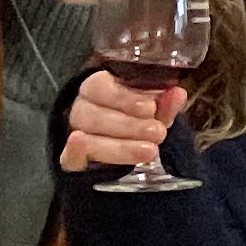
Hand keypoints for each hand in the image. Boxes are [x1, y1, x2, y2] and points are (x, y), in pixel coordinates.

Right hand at [60, 67, 181, 177]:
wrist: (124, 152)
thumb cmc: (139, 123)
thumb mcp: (154, 113)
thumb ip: (164, 104)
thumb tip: (177, 93)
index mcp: (98, 89)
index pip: (99, 86)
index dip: (123, 98)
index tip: (150, 108)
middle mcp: (82, 109)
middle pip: (92, 113)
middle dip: (128, 125)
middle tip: (158, 133)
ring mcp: (74, 134)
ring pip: (85, 136)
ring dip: (119, 145)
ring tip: (150, 151)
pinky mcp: (71, 160)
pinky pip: (67, 155)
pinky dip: (76, 151)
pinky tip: (82, 146)